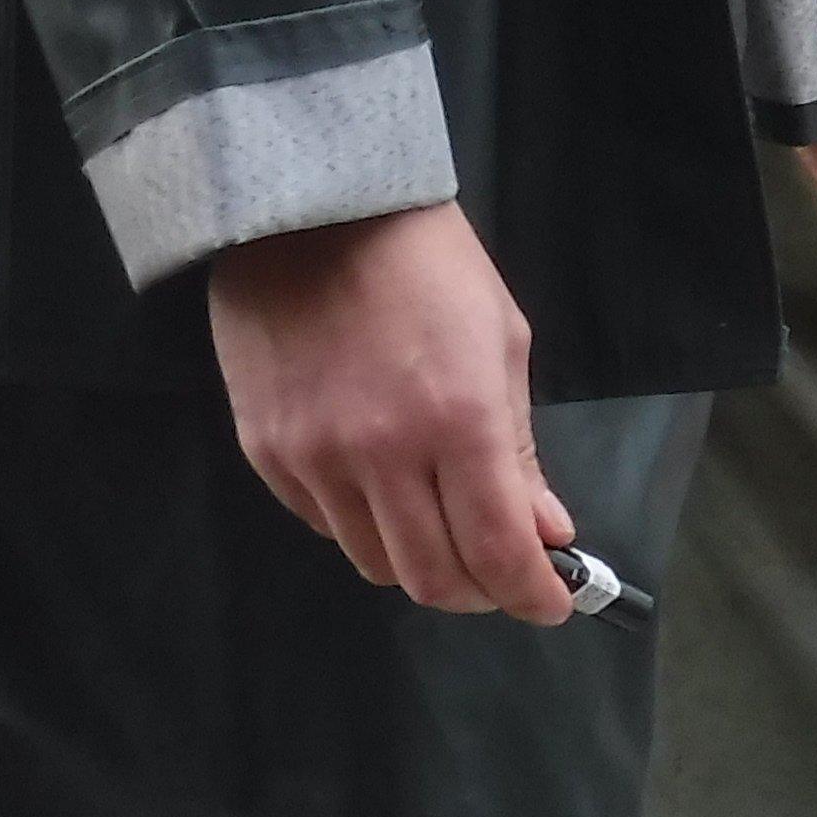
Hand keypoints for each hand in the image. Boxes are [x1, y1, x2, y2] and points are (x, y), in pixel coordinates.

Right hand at [207, 201, 570, 617]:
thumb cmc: (429, 266)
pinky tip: (389, 491)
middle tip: (506, 577)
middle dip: (482, 592)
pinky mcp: (264, 453)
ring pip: (374, 562)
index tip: (553, 605)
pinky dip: (368, 528)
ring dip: (424, 564)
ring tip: (450, 532)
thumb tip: (546, 532)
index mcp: (458, 422)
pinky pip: (324, 525)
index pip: (496, 551)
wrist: (310, 212)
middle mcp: (381, 455)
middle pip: (432, 578)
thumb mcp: (503, 346)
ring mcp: (313, 459)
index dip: (529, 595)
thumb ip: (520, 452)